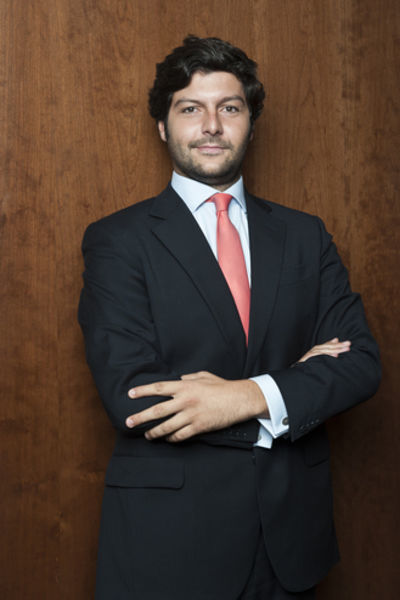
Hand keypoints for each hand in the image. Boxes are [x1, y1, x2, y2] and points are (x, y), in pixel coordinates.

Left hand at [125, 371, 267, 441]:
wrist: (239, 399)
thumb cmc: (222, 386)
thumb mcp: (203, 376)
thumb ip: (188, 377)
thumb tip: (178, 379)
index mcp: (185, 386)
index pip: (158, 388)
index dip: (143, 391)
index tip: (130, 395)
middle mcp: (185, 400)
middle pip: (157, 410)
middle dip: (141, 417)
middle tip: (128, 422)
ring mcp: (191, 415)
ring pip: (166, 427)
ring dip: (154, 432)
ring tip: (146, 435)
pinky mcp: (199, 427)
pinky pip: (180, 436)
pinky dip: (171, 438)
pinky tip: (167, 439)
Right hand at [297, 337, 350, 362]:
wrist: (297, 370)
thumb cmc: (308, 363)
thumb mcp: (318, 355)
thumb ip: (327, 349)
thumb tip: (336, 339)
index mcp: (318, 349)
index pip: (330, 345)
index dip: (339, 344)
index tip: (348, 343)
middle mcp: (315, 350)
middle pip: (329, 346)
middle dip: (339, 345)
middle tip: (349, 344)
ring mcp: (312, 354)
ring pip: (326, 350)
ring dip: (336, 349)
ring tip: (344, 349)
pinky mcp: (310, 358)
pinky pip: (320, 356)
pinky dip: (327, 355)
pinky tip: (335, 355)